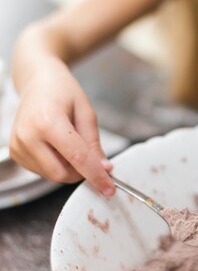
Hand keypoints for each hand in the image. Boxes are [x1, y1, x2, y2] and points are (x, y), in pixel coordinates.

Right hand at [9, 61, 114, 195]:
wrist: (37, 82)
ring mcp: (18, 146)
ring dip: (68, 167)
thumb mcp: (86, 112)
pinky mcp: (14, 153)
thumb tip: (103, 169)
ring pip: (52, 175)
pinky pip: (42, 171)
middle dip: (81, 172)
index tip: (109, 187)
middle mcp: (27, 136)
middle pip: (62, 173)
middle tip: (92, 157)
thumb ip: (93, 143)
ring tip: (68, 140)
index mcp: (47, 122)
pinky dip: (56, 164)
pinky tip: (56, 144)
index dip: (96, 175)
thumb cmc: (62, 91)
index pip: (77, 158)